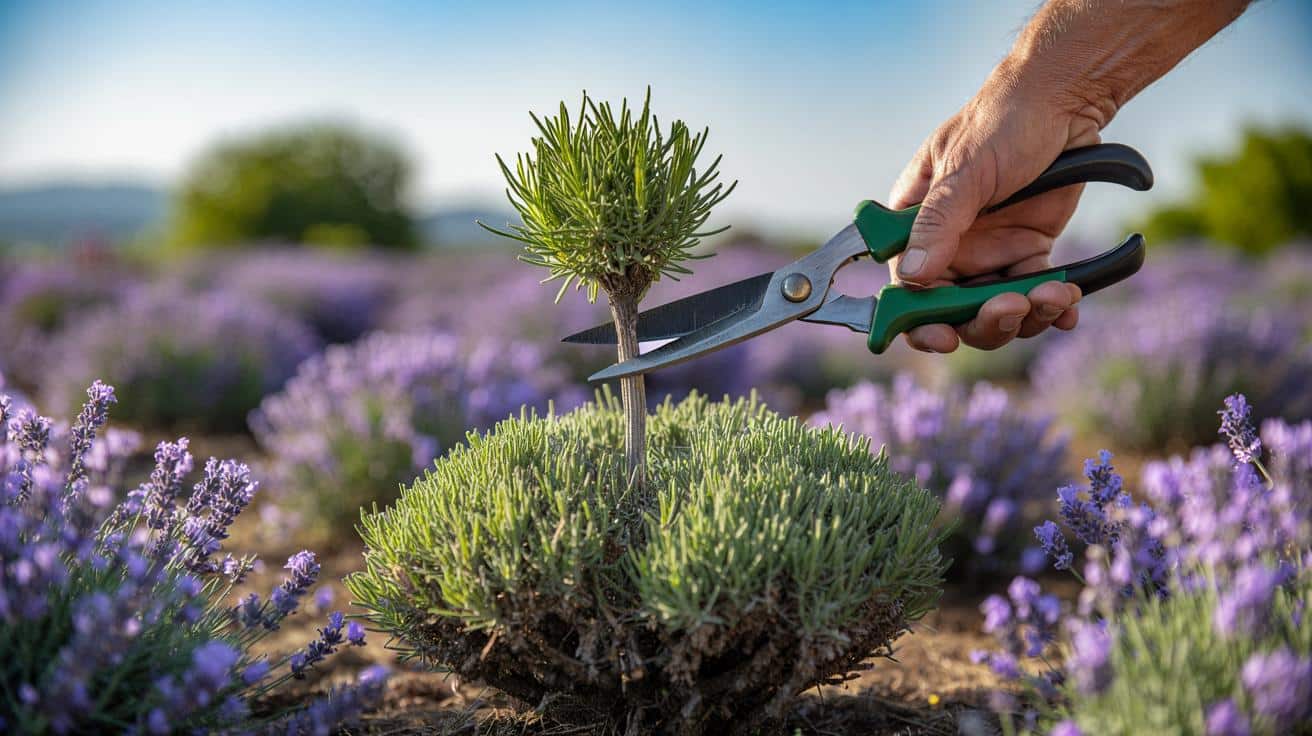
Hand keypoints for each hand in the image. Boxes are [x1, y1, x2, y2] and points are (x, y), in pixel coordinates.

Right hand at [887, 81, 1101, 352]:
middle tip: (1014, 308)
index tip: (944, 338)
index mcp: (916, 223)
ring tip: (1055, 295)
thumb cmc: (1002, 121)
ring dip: (1026, 315)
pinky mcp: (1029, 251)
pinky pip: (1036, 292)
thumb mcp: (964, 169)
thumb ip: (938, 223)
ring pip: (997, 308)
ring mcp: (991, 251)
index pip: (906, 286)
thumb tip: (912, 276)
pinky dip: (1053, 306)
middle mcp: (950, 245)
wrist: (1064, 100)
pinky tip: (1067, 306)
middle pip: (953, 310)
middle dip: (984, 320)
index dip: (918, 321)